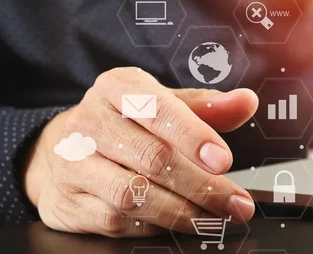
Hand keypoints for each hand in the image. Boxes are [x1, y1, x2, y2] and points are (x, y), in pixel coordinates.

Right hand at [24, 67, 257, 236]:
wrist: (66, 146)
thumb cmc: (127, 121)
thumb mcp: (166, 104)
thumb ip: (208, 106)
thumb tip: (247, 102)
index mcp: (118, 87)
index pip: (159, 109)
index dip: (194, 136)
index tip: (224, 161)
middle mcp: (90, 121)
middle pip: (152, 157)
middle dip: (202, 185)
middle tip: (235, 202)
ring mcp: (73, 162)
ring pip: (133, 194)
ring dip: (181, 211)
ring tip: (214, 218)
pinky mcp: (67, 200)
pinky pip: (114, 220)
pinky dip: (152, 225)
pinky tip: (176, 222)